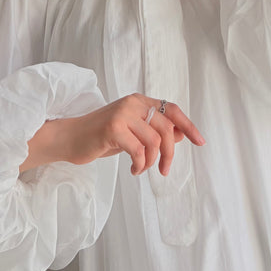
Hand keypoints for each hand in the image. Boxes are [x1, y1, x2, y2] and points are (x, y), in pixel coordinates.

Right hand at [20, 93, 204, 176]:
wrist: (70, 138)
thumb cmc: (100, 136)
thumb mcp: (132, 132)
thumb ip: (153, 130)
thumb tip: (182, 134)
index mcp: (139, 101)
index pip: (172, 109)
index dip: (189, 125)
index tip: (200, 142)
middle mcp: (133, 103)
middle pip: (167, 128)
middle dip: (169, 154)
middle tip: (164, 170)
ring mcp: (123, 113)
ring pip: (154, 141)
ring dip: (151, 162)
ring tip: (141, 168)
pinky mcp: (113, 128)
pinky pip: (138, 151)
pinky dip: (140, 165)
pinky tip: (132, 169)